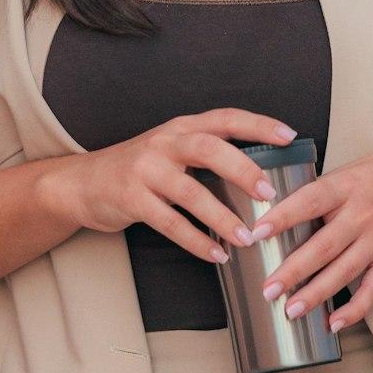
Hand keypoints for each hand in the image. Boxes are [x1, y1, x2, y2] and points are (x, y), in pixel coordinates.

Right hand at [54, 110, 299, 265]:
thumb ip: (206, 153)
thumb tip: (261, 174)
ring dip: (221, 217)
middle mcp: (164, 142)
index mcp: (181, 127)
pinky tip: (216, 254)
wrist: (83, 182)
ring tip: (247, 238)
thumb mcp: (170, 149)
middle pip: (208, 148)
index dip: (259, 125)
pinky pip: (169, 223)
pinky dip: (196, 241)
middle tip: (269, 193)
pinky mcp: (131, 198)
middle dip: (242, 169)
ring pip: (190, 192)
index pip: (225, 118)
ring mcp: (145, 169)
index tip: (290, 136)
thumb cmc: (139, 168)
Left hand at [249, 148, 372, 329]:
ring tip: (291, 311)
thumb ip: (321, 191)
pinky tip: (334, 323)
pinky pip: (372, 289)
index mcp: (346, 187)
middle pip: (324, 246)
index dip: (283, 217)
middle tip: (268, 289)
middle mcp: (362, 215)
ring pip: (344, 272)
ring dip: (316, 294)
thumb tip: (279, 209)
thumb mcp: (349, 170)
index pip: (310, 201)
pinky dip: (355, 309)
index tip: (257, 232)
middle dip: (293, 271)